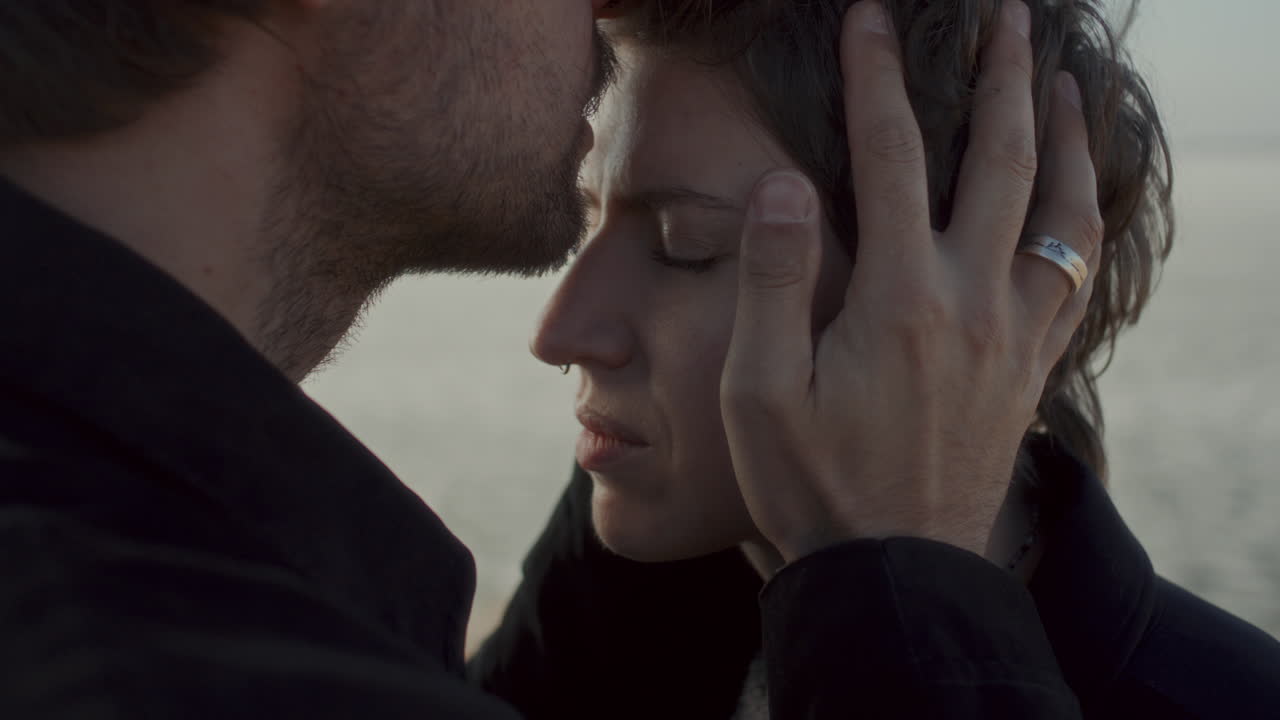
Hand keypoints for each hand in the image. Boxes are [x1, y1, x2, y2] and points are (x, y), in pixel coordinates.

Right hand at [720, 0, 1102, 562]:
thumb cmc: (811, 483)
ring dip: (1065, 136)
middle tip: (1005, 15)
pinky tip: (1074, 201)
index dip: (877, 76)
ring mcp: (1014, 335)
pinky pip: (1076, 276)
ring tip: (1062, 82)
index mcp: (899, 297)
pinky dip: (1083, 220)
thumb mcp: (756, 390)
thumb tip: (784, 182)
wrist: (892, 570)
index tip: (870, 18)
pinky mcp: (1031, 370)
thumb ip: (770, 279)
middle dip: (1002, 75)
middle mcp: (972, 301)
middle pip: (1003, 160)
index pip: (891, 154)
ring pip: (1063, 212)